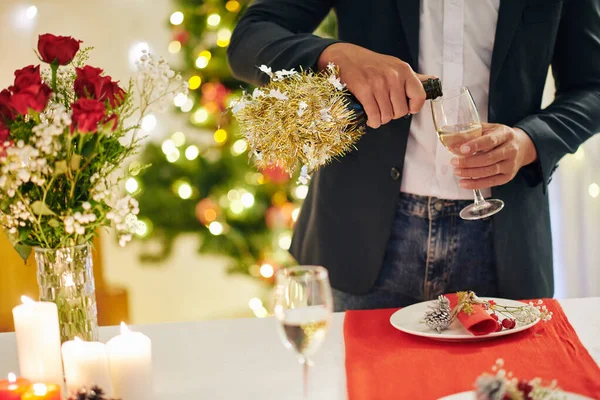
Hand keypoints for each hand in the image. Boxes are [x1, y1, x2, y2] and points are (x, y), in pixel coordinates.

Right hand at [318, 43, 434, 128]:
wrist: (345, 56)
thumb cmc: (370, 64)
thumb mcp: (394, 66)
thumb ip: (413, 77)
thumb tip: (433, 80)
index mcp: (404, 70)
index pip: (419, 96)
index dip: (413, 108)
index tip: (406, 109)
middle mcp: (393, 76)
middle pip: (400, 111)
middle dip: (392, 115)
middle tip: (384, 110)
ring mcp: (378, 83)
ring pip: (386, 116)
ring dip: (380, 119)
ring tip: (376, 113)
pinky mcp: (364, 90)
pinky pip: (374, 115)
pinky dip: (372, 121)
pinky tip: (370, 118)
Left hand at [451, 123, 537, 189]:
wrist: (522, 146)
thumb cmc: (499, 136)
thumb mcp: (488, 129)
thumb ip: (470, 134)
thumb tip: (451, 143)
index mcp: (505, 134)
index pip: (490, 140)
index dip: (475, 145)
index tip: (461, 149)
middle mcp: (511, 149)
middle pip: (488, 158)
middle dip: (469, 162)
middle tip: (454, 162)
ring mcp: (511, 164)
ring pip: (489, 171)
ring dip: (470, 173)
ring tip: (456, 171)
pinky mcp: (508, 176)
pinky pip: (491, 182)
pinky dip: (476, 184)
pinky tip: (464, 183)